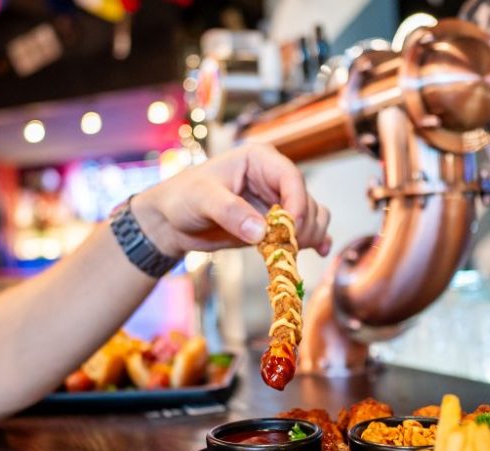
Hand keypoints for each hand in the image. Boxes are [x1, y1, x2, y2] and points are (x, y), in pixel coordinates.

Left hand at [130, 143, 331, 258]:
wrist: (171, 222)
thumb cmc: (182, 198)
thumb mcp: (202, 200)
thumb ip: (230, 212)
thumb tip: (262, 231)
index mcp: (259, 160)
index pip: (291, 178)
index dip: (297, 204)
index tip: (290, 230)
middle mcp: (273, 179)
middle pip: (307, 201)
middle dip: (302, 226)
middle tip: (285, 247)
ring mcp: (276, 202)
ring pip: (312, 216)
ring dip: (309, 235)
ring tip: (290, 252)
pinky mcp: (274, 224)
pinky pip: (305, 230)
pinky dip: (314, 240)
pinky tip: (318, 251)